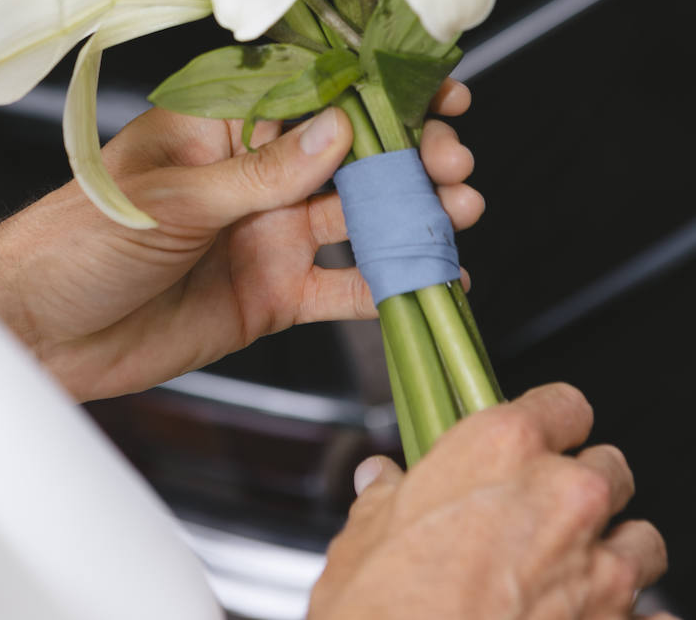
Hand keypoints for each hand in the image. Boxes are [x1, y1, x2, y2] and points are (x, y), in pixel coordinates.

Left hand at [0, 81, 480, 399]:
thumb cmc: (77, 238)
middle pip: (345, 156)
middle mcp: (251, 176)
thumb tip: (340, 128)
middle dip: (405, 154)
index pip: (310, 95)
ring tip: (459, 209)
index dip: (373, 89)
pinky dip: (387, 284)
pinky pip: (339, 288)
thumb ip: (262, 172)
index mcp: (220, 127)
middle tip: (454, 160)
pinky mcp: (269, 295)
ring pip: (353, 217)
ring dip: (407, 213)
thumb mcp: (174, 198)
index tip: (434, 88)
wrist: (37, 333)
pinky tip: (435, 277)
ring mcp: (265, 235)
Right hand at [309, 383, 671, 619]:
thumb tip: (380, 481)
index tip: (539, 441)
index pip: (564, 404)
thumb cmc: (382, 610)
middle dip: (585, 490)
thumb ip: (384, 499)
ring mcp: (598, 573)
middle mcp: (563, 498)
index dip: (552, 425)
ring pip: (642, 542)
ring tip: (578, 576)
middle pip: (609, 469)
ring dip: (615, 555)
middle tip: (545, 516)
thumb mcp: (362, 539)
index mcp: (502, 448)